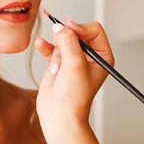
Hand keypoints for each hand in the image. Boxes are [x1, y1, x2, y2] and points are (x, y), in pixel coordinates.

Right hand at [34, 18, 113, 136]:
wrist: (59, 117)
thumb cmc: (74, 98)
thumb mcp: (75, 66)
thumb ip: (69, 43)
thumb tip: (60, 27)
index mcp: (102, 56)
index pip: (93, 30)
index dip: (80, 28)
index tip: (68, 29)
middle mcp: (89, 57)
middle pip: (76, 33)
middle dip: (65, 42)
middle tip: (61, 54)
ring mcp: (73, 60)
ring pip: (62, 40)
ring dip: (56, 50)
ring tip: (57, 69)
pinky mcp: (59, 64)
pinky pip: (51, 48)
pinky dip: (46, 46)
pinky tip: (40, 44)